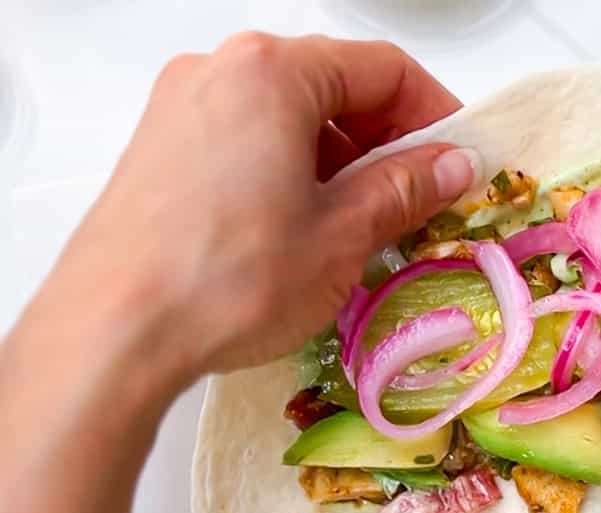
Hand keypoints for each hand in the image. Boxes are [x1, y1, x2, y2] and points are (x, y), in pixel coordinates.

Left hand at [41, 32, 476, 384]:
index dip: (436, 114)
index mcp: (271, 72)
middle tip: (421, 202)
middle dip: (387, 143)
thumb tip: (452, 165)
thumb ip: (405, 188)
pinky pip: (248, 143)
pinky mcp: (162, 152)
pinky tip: (306, 232)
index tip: (461, 161)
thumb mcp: (343, 234)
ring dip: (341, 164)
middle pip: (333, 87)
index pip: (383, 69)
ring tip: (365, 228)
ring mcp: (182, 110)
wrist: (115, 332)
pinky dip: (292, 174)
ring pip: (289, 118)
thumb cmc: (228, 279)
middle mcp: (219, 73)